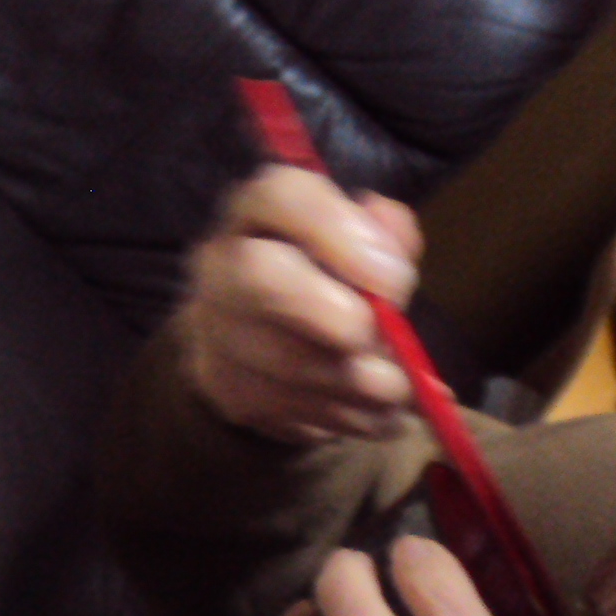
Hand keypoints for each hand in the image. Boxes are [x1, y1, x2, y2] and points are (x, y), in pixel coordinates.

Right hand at [183, 165, 421, 443]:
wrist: (256, 346)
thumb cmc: (323, 280)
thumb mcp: (360, 243)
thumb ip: (385, 233)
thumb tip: (392, 240)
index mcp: (257, 212)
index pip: (278, 195)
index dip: (339, 231)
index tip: (394, 276)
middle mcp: (221, 265)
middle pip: (258, 277)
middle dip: (336, 314)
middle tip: (385, 340)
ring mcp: (215, 333)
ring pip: (285, 362)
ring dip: (358, 383)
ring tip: (400, 389)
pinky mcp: (228, 393)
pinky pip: (292, 413)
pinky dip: (350, 419)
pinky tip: (377, 415)